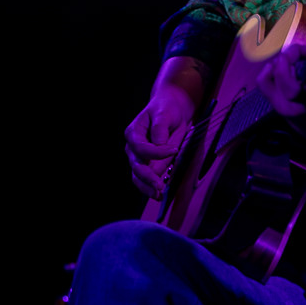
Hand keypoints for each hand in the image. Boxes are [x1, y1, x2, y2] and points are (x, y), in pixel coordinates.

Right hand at [125, 58, 205, 198]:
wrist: (170, 109)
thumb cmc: (166, 110)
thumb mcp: (164, 114)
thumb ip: (160, 130)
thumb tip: (159, 146)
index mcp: (133, 132)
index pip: (141, 148)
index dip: (157, 152)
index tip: (174, 150)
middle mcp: (131, 147)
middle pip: (136, 166)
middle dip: (148, 177)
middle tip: (160, 186)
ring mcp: (137, 157)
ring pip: (137, 176)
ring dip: (147, 187)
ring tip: (158, 195)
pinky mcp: (145, 164)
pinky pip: (143, 179)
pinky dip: (149, 187)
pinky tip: (158, 194)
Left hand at [255, 38, 305, 159]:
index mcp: (302, 97)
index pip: (282, 67)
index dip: (294, 52)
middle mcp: (286, 104)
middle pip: (268, 73)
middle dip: (284, 59)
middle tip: (300, 57)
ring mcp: (281, 111)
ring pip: (265, 83)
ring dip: (276, 69)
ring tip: (292, 66)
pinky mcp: (280, 115)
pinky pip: (271, 92)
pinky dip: (278, 80)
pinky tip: (295, 78)